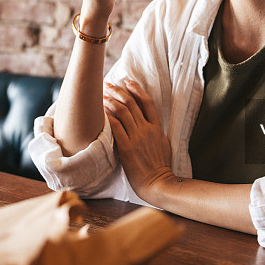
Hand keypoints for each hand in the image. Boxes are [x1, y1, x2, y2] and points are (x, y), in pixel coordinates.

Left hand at [103, 79, 174, 203]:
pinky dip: (108, 117)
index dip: (137, 89)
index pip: (147, 102)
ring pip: (123, 112)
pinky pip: (116, 127)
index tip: (128, 81)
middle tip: (108, 84)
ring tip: (101, 95)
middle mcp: (147, 129)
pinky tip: (101, 112)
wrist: (158, 183)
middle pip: (132, 103)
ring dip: (111, 101)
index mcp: (157, 128)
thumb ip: (154, 132)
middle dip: (118, 91)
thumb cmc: (159, 167)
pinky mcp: (127, 147)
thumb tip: (147, 124)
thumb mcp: (163, 144)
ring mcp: (137, 138)